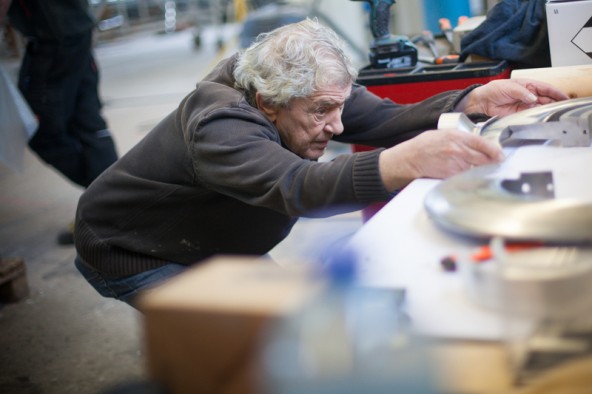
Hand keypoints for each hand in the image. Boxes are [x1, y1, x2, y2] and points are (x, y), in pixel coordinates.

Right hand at [379, 129, 504, 191]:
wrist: (409, 158)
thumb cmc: (423, 146)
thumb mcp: (443, 134)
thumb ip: (460, 139)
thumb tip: (477, 145)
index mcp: (456, 136)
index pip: (483, 143)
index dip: (495, 151)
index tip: (501, 156)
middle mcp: (457, 149)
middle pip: (483, 159)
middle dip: (491, 163)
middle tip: (495, 165)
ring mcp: (454, 163)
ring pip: (475, 169)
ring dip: (479, 171)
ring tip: (477, 171)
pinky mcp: (450, 175)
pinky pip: (465, 177)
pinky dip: (468, 178)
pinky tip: (465, 176)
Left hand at [458, 78, 569, 116]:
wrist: (482, 102)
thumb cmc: (493, 90)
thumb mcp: (509, 88)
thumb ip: (522, 93)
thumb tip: (533, 98)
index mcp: (528, 85)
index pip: (546, 88)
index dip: (556, 92)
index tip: (565, 97)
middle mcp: (528, 94)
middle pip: (546, 98)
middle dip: (555, 102)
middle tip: (563, 107)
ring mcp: (525, 104)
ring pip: (540, 107)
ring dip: (548, 110)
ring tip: (556, 113)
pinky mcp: (520, 113)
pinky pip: (532, 114)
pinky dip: (538, 116)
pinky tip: (544, 117)